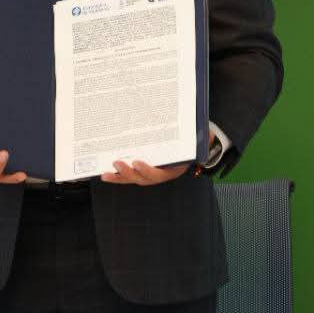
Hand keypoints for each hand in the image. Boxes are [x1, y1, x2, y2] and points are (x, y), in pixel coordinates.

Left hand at [100, 131, 214, 185]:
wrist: (196, 144)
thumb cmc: (195, 141)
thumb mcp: (200, 138)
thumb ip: (201, 137)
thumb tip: (208, 133)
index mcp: (174, 169)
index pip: (160, 174)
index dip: (148, 171)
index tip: (137, 163)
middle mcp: (162, 173)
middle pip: (143, 179)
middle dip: (129, 173)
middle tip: (117, 163)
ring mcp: (151, 172)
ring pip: (134, 178)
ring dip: (119, 177)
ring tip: (106, 174)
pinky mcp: (142, 168)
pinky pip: (130, 174)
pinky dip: (118, 175)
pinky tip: (106, 173)